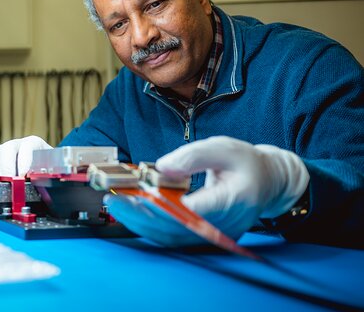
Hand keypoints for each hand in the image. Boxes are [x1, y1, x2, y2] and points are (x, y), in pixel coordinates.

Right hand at [0, 136, 52, 178]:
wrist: (45, 169)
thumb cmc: (49, 171)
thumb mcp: (52, 172)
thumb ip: (47, 176)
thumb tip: (41, 184)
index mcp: (35, 143)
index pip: (28, 145)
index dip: (24, 161)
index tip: (23, 176)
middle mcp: (19, 144)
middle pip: (8, 147)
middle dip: (8, 166)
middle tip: (10, 181)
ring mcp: (6, 149)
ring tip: (4, 183)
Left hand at [105, 136, 309, 246]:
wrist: (268, 183)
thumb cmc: (246, 163)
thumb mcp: (222, 147)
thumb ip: (192, 156)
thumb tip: (162, 167)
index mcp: (233, 199)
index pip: (194, 211)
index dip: (163, 207)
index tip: (138, 197)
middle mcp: (225, 224)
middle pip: (178, 229)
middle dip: (143, 218)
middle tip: (116, 203)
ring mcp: (216, 235)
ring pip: (174, 237)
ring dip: (143, 225)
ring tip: (118, 208)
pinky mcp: (206, 237)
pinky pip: (176, 236)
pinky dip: (153, 227)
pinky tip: (134, 214)